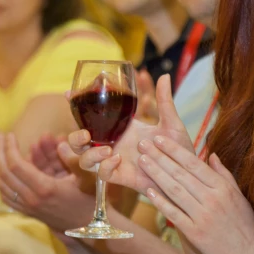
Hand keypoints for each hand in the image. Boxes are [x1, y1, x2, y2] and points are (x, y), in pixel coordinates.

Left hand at [0, 133, 98, 231]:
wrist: (89, 227)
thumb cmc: (90, 199)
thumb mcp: (86, 177)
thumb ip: (73, 159)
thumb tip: (61, 144)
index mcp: (45, 188)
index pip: (16, 165)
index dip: (10, 148)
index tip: (10, 134)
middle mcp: (32, 199)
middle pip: (5, 174)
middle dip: (0, 152)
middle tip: (0, 137)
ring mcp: (28, 207)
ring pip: (3, 185)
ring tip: (1, 150)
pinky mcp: (28, 212)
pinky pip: (7, 196)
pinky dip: (2, 181)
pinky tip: (4, 171)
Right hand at [67, 74, 193, 195]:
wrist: (185, 174)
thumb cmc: (177, 149)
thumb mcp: (171, 123)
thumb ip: (164, 101)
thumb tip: (164, 76)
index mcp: (121, 127)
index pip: (94, 116)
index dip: (77, 105)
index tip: (68, 93)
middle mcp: (113, 144)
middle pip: (80, 141)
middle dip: (75, 137)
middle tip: (86, 134)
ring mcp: (114, 161)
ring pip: (84, 160)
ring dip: (90, 154)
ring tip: (108, 150)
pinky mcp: (120, 177)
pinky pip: (102, 174)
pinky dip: (105, 166)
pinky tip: (117, 159)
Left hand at [139, 136, 253, 253]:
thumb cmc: (245, 223)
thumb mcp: (238, 195)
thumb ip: (223, 174)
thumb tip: (212, 155)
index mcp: (222, 187)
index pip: (193, 164)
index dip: (174, 150)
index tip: (160, 138)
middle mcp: (212, 199)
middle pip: (180, 174)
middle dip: (160, 157)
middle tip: (143, 144)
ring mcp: (202, 217)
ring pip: (175, 191)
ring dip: (156, 174)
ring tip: (143, 161)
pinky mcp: (195, 234)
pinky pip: (174, 214)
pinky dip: (160, 202)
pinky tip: (148, 191)